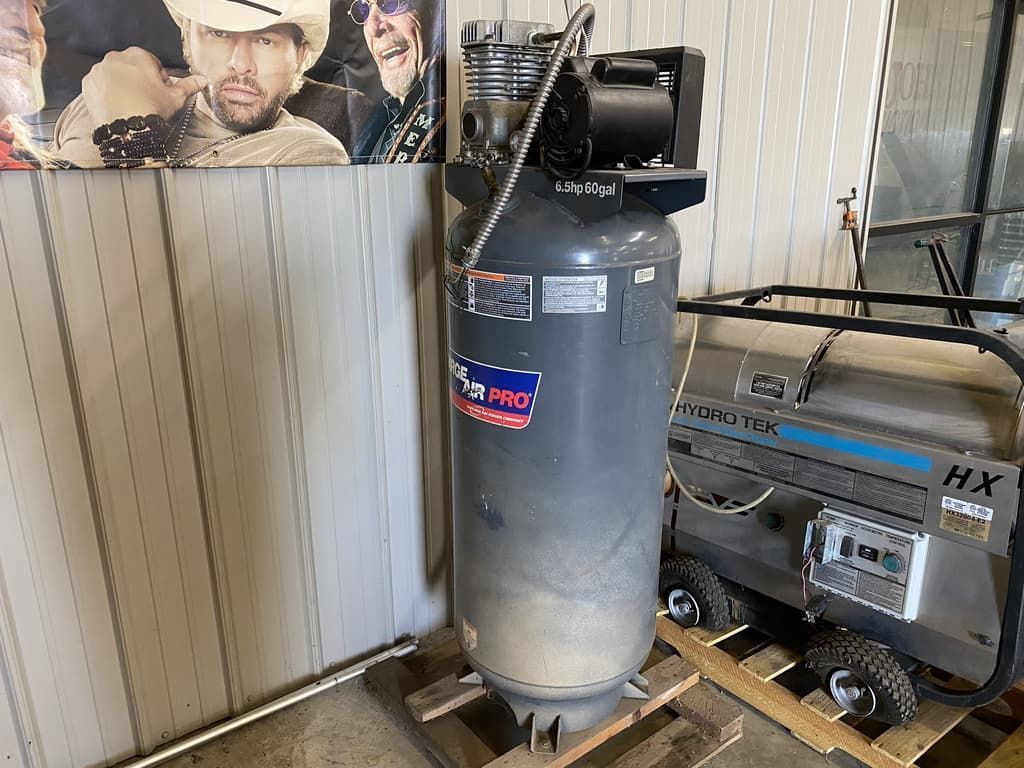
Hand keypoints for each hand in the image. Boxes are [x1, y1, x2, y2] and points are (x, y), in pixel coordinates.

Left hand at [82, 47, 207, 124]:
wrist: (125, 128)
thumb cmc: (149, 110)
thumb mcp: (175, 98)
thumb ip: (188, 86)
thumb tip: (201, 80)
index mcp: (139, 56)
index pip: (151, 62)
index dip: (158, 78)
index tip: (160, 91)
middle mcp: (116, 58)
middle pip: (131, 67)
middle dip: (138, 80)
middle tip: (146, 99)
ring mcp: (100, 70)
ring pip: (114, 75)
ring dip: (122, 86)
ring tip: (131, 105)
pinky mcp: (88, 83)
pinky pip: (99, 85)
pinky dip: (107, 93)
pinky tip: (118, 106)